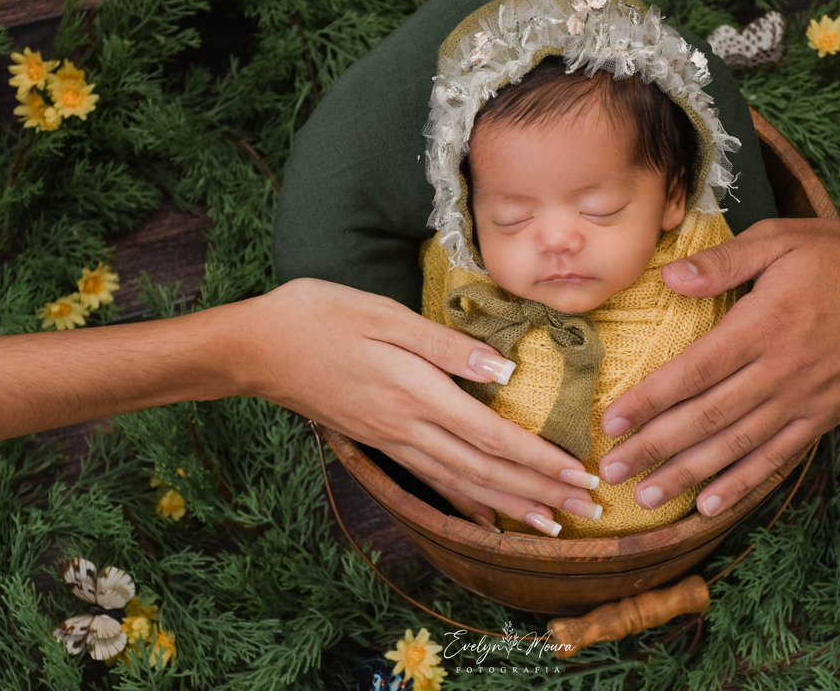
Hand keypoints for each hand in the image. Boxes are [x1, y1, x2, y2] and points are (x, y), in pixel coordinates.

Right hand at [233, 278, 599, 535]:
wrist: (254, 349)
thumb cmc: (318, 317)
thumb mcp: (382, 315)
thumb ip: (443, 346)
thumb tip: (500, 372)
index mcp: (415, 393)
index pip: (491, 437)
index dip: (538, 460)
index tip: (578, 474)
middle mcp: (407, 428)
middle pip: (484, 471)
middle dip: (538, 492)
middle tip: (585, 508)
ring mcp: (392, 440)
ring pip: (461, 484)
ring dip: (509, 505)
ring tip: (550, 524)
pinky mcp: (379, 441)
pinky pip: (432, 481)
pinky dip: (465, 502)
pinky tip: (486, 516)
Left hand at [597, 217, 839, 517]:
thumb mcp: (782, 239)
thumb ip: (724, 261)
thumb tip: (668, 278)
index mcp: (763, 325)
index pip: (694, 370)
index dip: (650, 399)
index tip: (611, 421)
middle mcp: (781, 371)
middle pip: (707, 417)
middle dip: (655, 447)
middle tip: (611, 471)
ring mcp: (804, 400)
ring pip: (737, 445)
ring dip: (688, 474)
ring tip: (647, 497)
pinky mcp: (825, 417)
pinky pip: (778, 458)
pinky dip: (743, 483)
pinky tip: (709, 504)